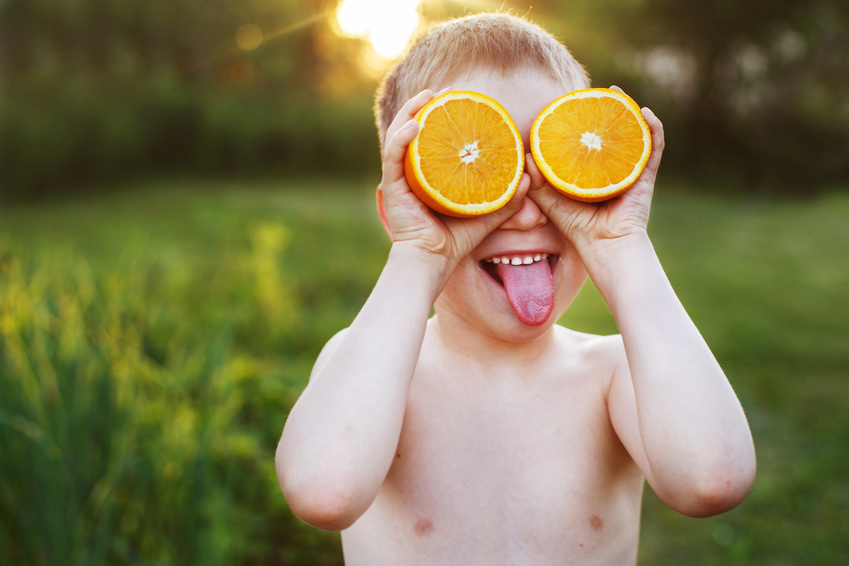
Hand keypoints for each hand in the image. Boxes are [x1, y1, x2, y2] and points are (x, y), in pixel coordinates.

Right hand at [378, 89, 528, 272]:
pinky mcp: (392, 188)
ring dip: (411, 111)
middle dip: (426, 104)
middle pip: (412, 128)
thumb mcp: (486, 215)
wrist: (433, 262)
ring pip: (399, 135)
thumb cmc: (455, 240)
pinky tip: (414, 125)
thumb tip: (528, 179)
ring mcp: (399, 177)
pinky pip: (393, 157)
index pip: (431, 136)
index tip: (461, 98)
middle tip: (447, 90)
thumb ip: (506, 198)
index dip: (441, 114)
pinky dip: (401, 139)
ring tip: (429, 96)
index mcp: (428, 172)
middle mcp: (410, 170)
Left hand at [527, 87, 664, 257]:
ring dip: (628, 112)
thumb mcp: (552, 202)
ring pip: (633, 135)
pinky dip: (653, 130)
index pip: (589, 143)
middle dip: (606, 111)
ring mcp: (631, 171)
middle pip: (611, 134)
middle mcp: (613, 169)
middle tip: (596, 92)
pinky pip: (653, 148)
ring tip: (617, 93)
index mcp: (593, 173)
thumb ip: (537, 183)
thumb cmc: (580, 230)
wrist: (606, 249)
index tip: (571, 104)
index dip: (583, 123)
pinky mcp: (646, 177)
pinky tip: (646, 113)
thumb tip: (523, 157)